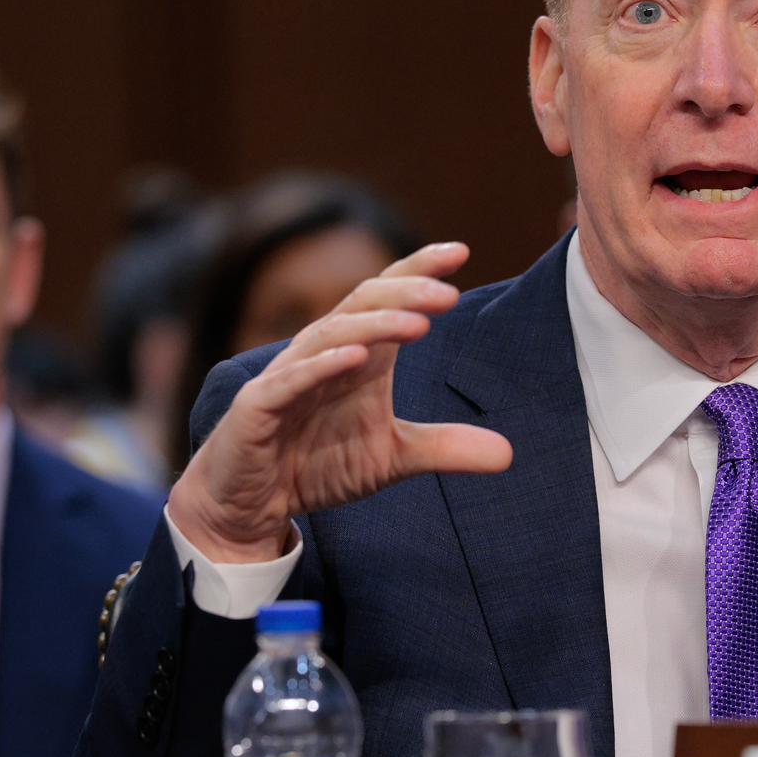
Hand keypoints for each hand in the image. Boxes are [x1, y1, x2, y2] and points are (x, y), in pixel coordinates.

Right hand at [168, 242, 511, 562]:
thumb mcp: (391, 457)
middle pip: (363, 303)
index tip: (461, 252)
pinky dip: (321, 365)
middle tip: (449, 292)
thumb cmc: (315, 464)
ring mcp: (286, 376)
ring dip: (374, 325)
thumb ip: (445, 448)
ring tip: (419, 323)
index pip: (387, 297)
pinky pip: (290, 380)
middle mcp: (322, 352)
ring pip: (330, 333)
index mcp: (355, 354)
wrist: (248, 505)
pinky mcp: (258, 408)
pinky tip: (355, 357)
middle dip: (405, 292)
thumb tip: (509, 454)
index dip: (418, 270)